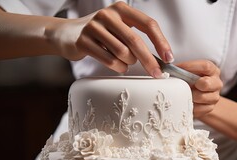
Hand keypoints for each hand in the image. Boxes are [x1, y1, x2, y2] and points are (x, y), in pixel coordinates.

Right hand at [47, 1, 172, 76]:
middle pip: (135, 41)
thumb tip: (162, 59)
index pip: (148, 24)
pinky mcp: (83, 41)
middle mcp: (108, 15)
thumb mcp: (119, 28)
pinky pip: (109, 60)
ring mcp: (94, 27)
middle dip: (149, 60)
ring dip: (129, 63)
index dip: (161, 42)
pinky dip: (118, 67)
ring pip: (122, 52)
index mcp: (121, 9)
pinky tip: (118, 65)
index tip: (169, 58)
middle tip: (157, 74)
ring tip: (125, 62)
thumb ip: (137, 38)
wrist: (67, 34)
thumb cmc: (101, 34)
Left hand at [176, 60, 222, 117]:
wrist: (198, 95)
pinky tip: (184, 102)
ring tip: (181, 93)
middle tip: (182, 84)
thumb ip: (181, 69)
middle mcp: (216, 83)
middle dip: (192, 84)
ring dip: (189, 96)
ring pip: (201, 97)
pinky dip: (189, 106)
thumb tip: (165, 69)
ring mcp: (215, 97)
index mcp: (212, 70)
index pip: (205, 66)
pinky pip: (198, 109)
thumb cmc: (191, 80)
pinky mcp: (210, 108)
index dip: (190, 66)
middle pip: (206, 83)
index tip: (177, 68)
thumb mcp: (189, 71)